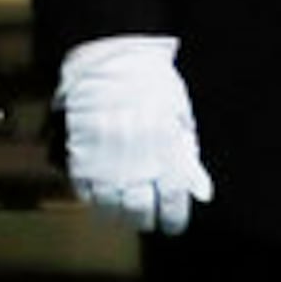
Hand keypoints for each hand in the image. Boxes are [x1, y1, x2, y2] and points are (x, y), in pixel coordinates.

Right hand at [55, 35, 211, 234]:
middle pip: (138, 211)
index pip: (171, 204)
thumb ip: (189, 159)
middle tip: (145, 216)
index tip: (173, 225)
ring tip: (121, 207)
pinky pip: (83, 190)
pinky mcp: (79, 154)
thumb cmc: (153, 84)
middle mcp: (135, 164)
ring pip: (108, 207)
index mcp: (165, 155)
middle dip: (144, 218)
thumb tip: (201, 192)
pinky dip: (92, 196)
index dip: (173, 220)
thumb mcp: (181, 119)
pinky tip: (100, 191)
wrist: (113, 56)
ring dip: (117, 212)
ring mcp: (104, 161)